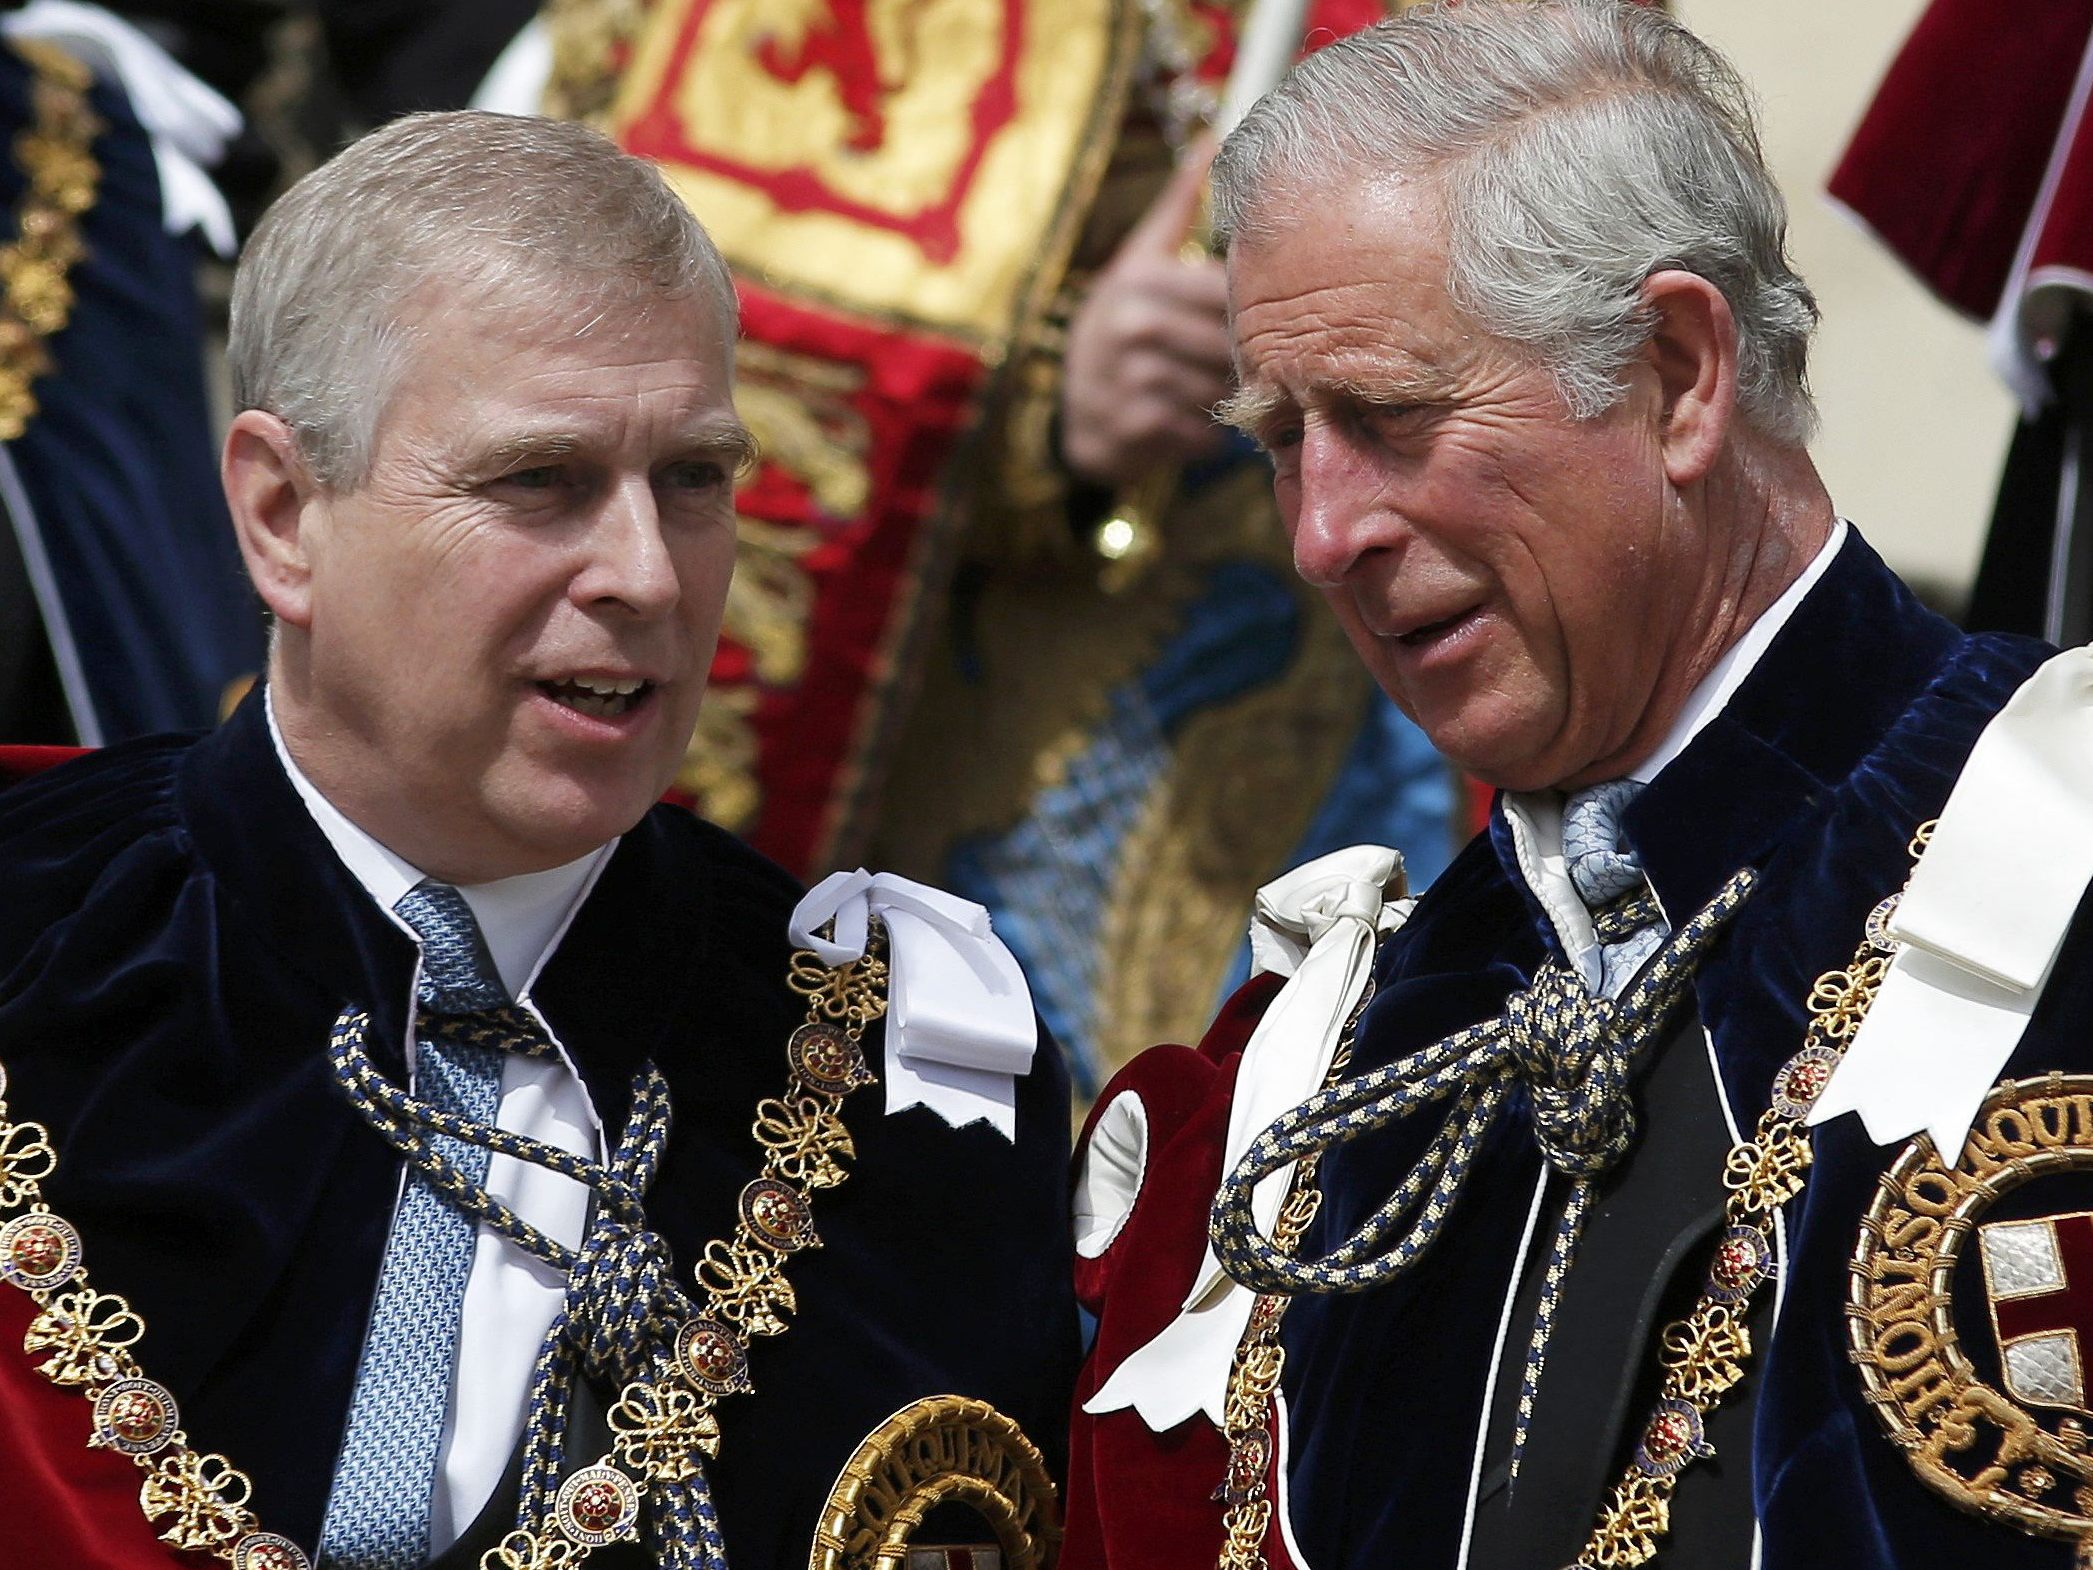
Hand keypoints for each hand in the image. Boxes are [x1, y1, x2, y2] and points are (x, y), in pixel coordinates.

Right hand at [1059, 143, 1233, 489]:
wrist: (1074, 410)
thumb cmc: (1119, 327)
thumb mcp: (1138, 261)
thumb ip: (1178, 207)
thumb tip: (1212, 139)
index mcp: (1142, 278)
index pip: (1228, 290)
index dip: (1256, 310)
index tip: (1267, 318)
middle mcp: (1133, 324)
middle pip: (1231, 343)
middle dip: (1245, 359)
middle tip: (1249, 366)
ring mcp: (1131, 378)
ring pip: (1220, 388)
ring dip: (1228, 398)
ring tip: (1214, 394)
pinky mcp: (1135, 426)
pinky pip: (1202, 432)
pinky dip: (1207, 435)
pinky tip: (1192, 422)